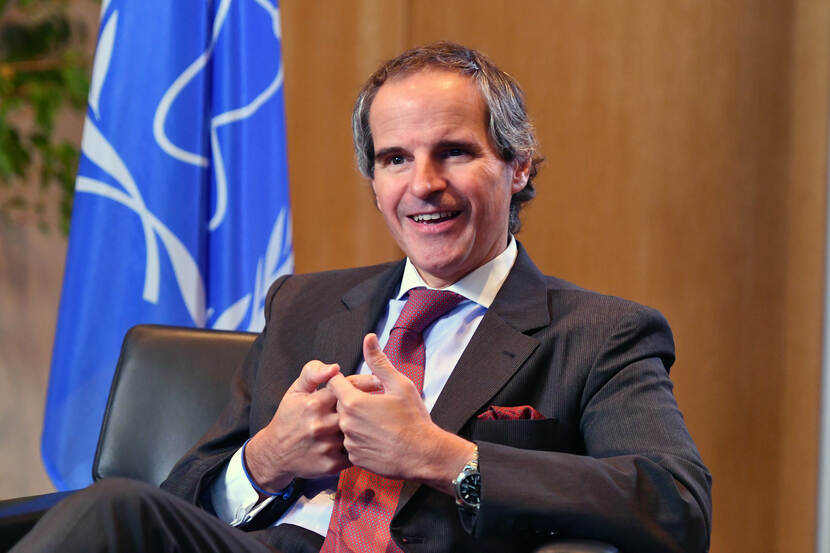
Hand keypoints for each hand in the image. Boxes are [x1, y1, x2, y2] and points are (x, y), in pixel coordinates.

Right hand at [244, 360, 381, 493]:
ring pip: (358, 433)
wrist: (276, 453)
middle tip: (380, 404)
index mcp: (315, 403)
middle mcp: (321, 425)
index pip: (348, 389)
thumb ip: (313, 372)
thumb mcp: (296, 390)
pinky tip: (359, 442)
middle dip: (368, 407)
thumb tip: (334, 367)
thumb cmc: (289, 417)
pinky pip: (355, 453)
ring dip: (365, 428)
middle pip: (356, 411)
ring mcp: (326, 446)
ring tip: (372, 424)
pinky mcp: (331, 465)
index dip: (364, 385)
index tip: (378, 383)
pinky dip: (358, 447)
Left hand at [327, 334, 474, 493]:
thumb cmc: (414, 419)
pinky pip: (351, 444)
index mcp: (354, 402)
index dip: (345, 381)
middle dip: (353, 402)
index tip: (359, 385)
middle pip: (339, 404)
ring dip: (357, 422)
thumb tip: (369, 338)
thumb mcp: (399, 384)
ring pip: (345, 425)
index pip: (333, 383)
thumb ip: (379, 361)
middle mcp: (346, 423)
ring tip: (380, 423)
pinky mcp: (354, 459)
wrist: (424, 455)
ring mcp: (349, 443)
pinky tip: (379, 438)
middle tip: (375, 404)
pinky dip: (361, 440)